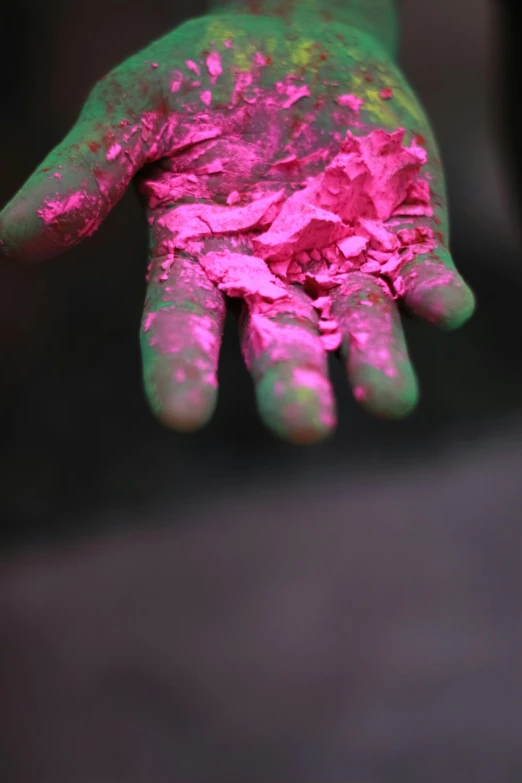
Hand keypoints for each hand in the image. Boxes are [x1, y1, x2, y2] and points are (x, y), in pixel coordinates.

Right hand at [0, 12, 474, 443]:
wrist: (301, 37)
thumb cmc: (207, 79)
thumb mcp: (136, 107)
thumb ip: (85, 172)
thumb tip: (8, 239)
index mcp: (198, 259)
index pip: (181, 328)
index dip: (180, 370)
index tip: (181, 415)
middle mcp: (271, 278)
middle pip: (279, 343)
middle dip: (292, 385)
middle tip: (303, 428)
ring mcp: (342, 262)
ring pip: (358, 327)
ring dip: (377, 364)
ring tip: (389, 399)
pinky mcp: (404, 238)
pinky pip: (422, 279)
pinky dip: (434, 295)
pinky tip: (443, 306)